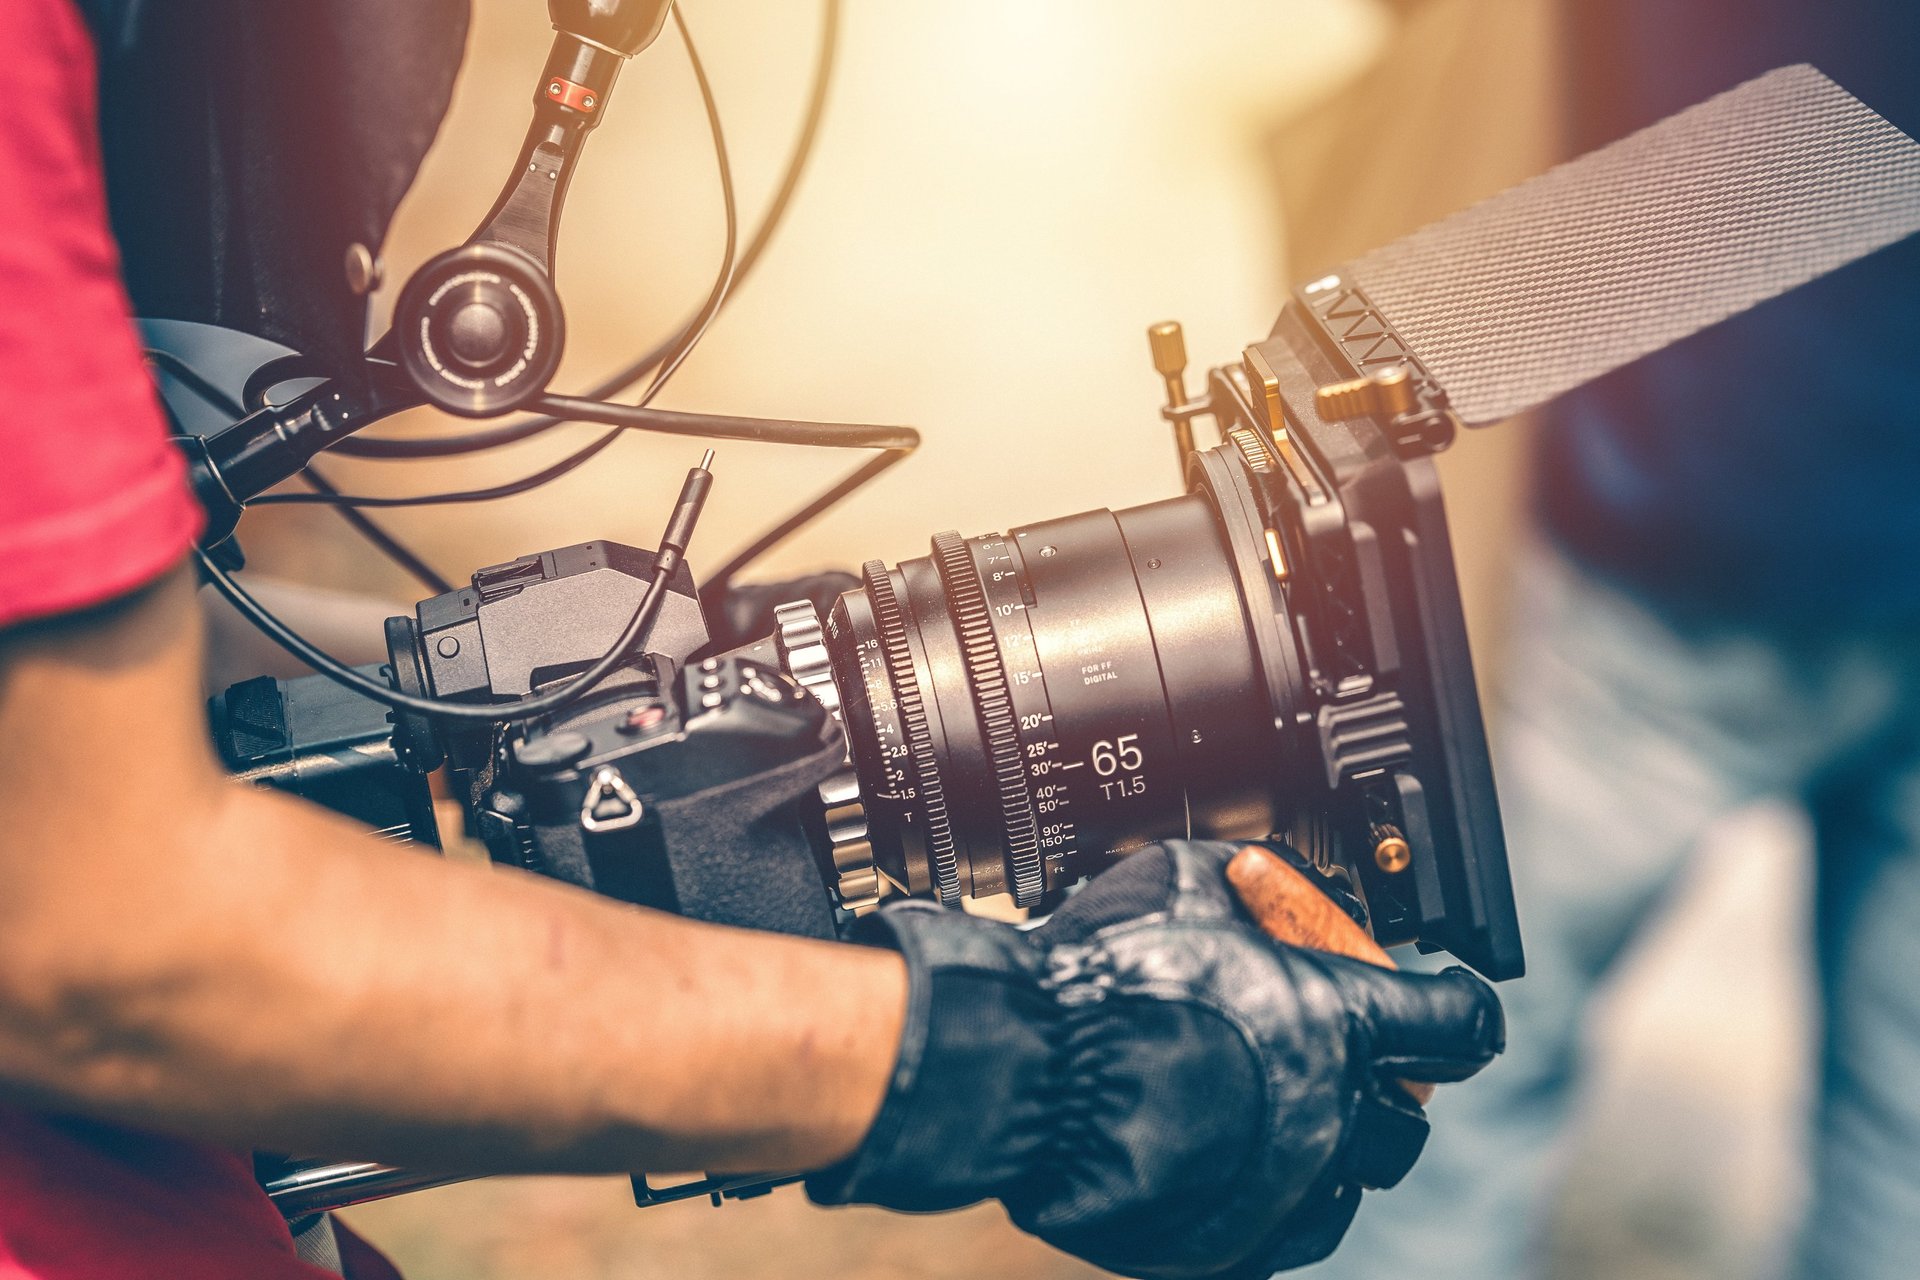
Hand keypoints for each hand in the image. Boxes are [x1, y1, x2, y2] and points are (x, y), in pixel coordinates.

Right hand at [807, 839, 1502, 1277]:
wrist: (1025, 1070)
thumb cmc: (1102, 976)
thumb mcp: (1181, 877)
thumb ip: (1242, 879)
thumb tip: (1256, 872)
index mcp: (1337, 1021)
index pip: (1459, 1022)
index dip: (1457, 1000)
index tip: (1446, 993)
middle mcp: (1328, 1114)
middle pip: (1410, 1113)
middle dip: (1389, 1077)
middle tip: (1343, 1046)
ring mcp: (1281, 1187)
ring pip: (1352, 1182)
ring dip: (1333, 1140)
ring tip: (1279, 1102)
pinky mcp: (1226, 1240)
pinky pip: (1285, 1229)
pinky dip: (1276, 1192)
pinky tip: (1235, 1151)